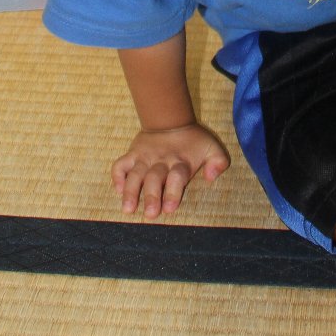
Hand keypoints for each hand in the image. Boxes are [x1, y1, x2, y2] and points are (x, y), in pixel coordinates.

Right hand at [112, 123, 229, 219]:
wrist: (170, 120)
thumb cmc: (192, 141)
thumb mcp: (212, 147)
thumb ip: (218, 162)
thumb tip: (211, 177)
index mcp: (181, 161)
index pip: (177, 176)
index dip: (174, 192)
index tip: (170, 208)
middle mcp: (162, 161)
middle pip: (155, 178)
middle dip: (152, 196)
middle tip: (150, 214)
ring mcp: (145, 157)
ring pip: (136, 174)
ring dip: (131, 191)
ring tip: (128, 208)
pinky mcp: (133, 154)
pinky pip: (120, 165)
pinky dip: (117, 177)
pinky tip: (118, 190)